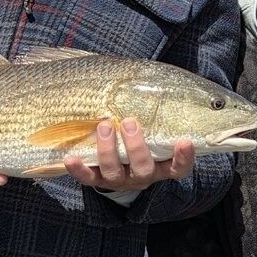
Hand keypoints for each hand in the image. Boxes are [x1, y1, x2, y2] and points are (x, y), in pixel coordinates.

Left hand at [63, 118, 194, 191]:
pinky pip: (88, 179)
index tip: (185, 141)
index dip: (184, 157)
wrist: (118, 162)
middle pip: (143, 168)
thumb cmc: (139, 135)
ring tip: (104, 125)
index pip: (179, 167)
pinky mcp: (98, 180)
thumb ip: (155, 110)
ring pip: (114, 172)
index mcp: (161, 164)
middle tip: (130, 122)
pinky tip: (71, 158)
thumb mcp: (152, 127)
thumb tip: (148, 75)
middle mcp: (142, 175)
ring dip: (108, 150)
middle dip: (136, 147)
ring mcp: (120, 179)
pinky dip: (79, 170)